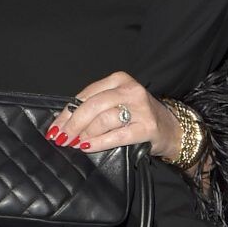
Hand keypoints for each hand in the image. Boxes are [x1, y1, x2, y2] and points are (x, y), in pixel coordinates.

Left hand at [48, 73, 177, 158]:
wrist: (173, 129)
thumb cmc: (139, 117)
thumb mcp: (117, 103)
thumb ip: (94, 107)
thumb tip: (64, 122)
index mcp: (119, 80)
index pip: (86, 95)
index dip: (67, 112)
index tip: (55, 127)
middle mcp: (130, 90)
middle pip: (92, 106)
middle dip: (73, 124)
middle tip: (62, 138)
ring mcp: (140, 108)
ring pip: (103, 120)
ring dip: (85, 134)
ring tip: (76, 143)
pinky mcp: (147, 127)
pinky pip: (117, 135)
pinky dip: (99, 142)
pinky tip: (88, 147)